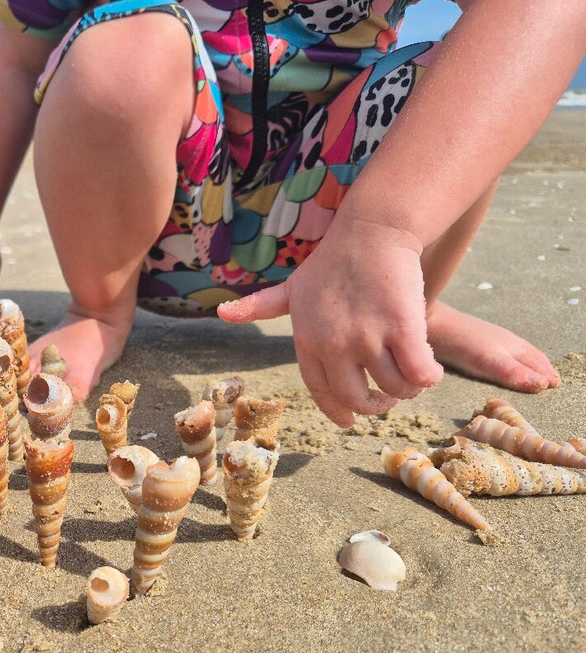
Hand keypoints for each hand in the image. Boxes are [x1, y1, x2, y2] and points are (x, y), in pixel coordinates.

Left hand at [217, 218, 443, 426]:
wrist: (373, 230)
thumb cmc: (333, 260)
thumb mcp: (292, 286)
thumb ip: (262, 305)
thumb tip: (223, 313)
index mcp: (307, 340)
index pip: (320, 391)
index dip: (337, 410)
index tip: (349, 422)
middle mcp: (333, 345)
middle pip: (357, 398)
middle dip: (376, 405)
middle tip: (389, 398)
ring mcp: (367, 337)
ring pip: (394, 388)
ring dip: (407, 389)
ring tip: (413, 378)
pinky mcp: (402, 328)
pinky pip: (418, 373)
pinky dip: (427, 377)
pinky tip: (429, 370)